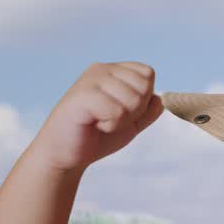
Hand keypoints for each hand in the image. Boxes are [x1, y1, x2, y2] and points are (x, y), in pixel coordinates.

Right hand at [31, 61, 163, 171]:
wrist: (64, 154)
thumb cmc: (96, 137)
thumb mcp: (130, 124)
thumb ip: (148, 112)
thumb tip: (159, 99)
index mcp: (112, 71)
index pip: (147, 74)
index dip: (143, 100)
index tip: (121, 111)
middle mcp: (101, 69)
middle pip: (144, 86)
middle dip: (134, 111)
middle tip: (110, 118)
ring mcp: (90, 80)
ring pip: (133, 99)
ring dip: (121, 120)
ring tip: (100, 121)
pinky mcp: (82, 96)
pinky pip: (117, 111)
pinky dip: (110, 125)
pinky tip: (93, 124)